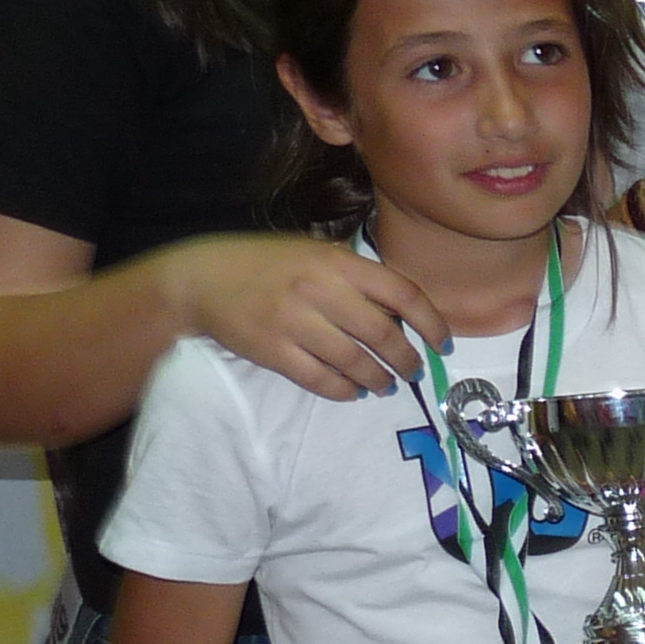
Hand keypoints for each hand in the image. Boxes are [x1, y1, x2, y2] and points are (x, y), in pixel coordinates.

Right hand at [171, 236, 450, 400]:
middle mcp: (320, 291)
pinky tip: (353, 391)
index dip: (431, 322)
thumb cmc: (267, 263)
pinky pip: (320, 380)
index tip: (442, 344)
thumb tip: (402, 311)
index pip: (403, 293)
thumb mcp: (315, 252)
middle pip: (383, 335)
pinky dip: (343, 390)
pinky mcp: (273, 352)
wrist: (202, 278)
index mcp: (338, 262)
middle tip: (414, 372)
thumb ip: (356, 275)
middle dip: (407, 361)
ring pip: (355, 362)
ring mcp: (295, 322)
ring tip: (386, 386)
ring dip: (379, 380)